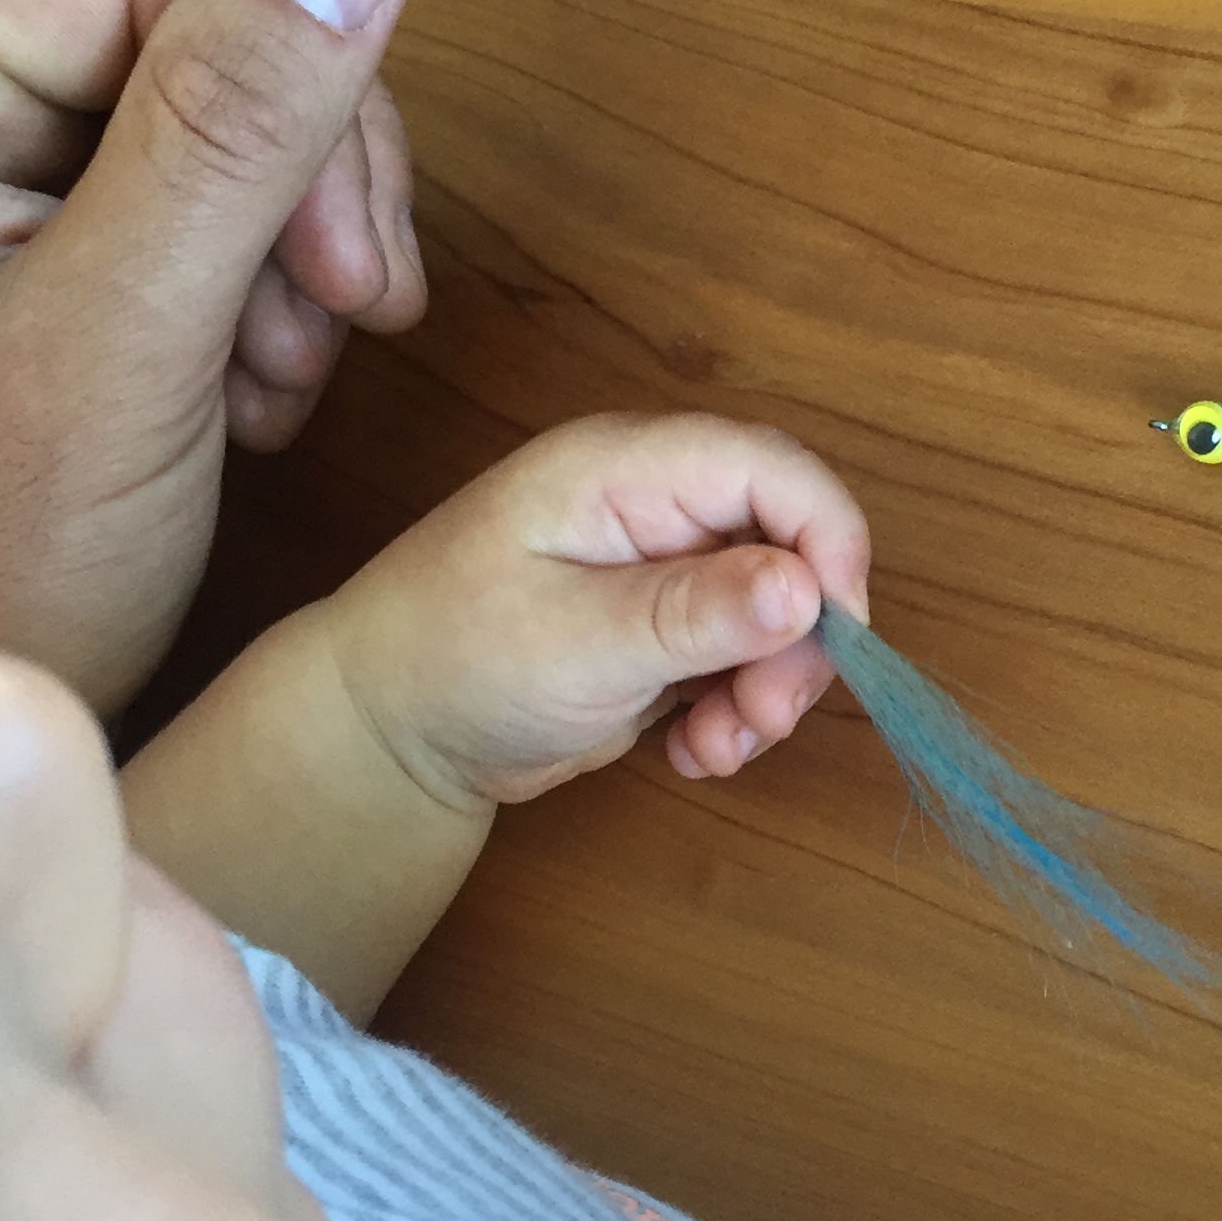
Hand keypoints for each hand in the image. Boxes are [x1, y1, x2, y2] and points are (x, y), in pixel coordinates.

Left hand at [0, 0, 427, 712]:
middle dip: (294, 187)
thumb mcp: (117, 350)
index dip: (296, 93)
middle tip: (336, 329)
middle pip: (179, 33)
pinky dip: (235, 287)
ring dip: (280, 250)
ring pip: (190, 121)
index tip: (353, 268)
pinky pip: (155, 198)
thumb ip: (236, 129)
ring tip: (272, 386)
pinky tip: (238, 388)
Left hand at [324, 413, 872, 805]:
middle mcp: (657, 503)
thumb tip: (807, 589)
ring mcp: (665, 565)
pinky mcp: (668, 626)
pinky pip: (743, 655)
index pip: (774, 469)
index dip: (828, 543)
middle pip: (790, 542)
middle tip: (766, 718)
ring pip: (779, 609)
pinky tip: (692, 751)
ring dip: (770, 686)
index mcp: (626, 469)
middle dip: (800, 638)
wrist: (384, 734)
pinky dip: (737, 708)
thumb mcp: (573, 643)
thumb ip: (692, 614)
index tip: (836, 636)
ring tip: (717, 749)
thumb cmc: (451, 664)